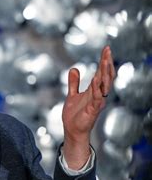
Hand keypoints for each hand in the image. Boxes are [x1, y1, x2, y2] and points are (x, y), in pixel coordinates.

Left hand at [62, 46, 115, 168]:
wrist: (72, 130)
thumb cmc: (74, 114)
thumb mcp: (72, 94)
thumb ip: (74, 82)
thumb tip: (74, 69)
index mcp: (94, 90)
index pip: (101, 73)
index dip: (104, 61)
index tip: (106, 49)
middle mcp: (98, 95)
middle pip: (106, 76)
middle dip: (107, 63)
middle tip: (108, 50)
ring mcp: (97, 102)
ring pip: (104, 85)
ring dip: (104, 73)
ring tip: (105, 60)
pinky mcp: (93, 110)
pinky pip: (97, 97)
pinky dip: (97, 88)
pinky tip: (95, 79)